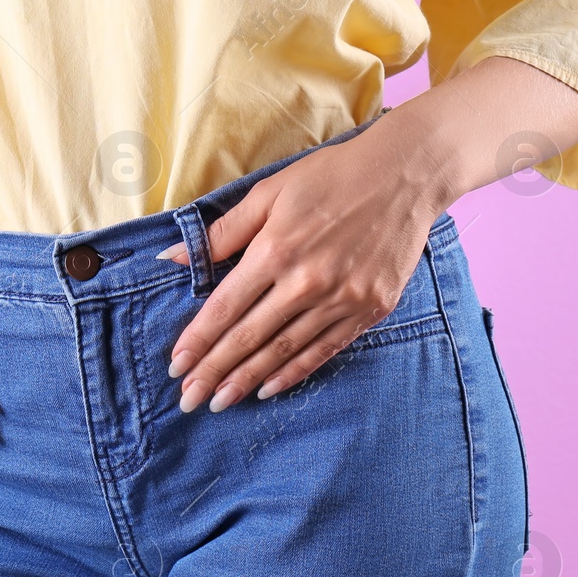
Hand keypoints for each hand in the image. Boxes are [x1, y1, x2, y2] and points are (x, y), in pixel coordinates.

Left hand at [163, 125, 446, 410]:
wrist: (406, 174)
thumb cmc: (330, 177)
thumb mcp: (269, 192)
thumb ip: (222, 232)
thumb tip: (172, 257)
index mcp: (275, 250)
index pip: (225, 307)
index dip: (198, 340)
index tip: (175, 366)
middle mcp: (306, 281)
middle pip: (249, 337)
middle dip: (213, 371)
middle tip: (188, 400)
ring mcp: (342, 299)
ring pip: (283, 350)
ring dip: (247, 379)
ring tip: (220, 402)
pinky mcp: (370, 309)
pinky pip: (323, 350)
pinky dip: (294, 373)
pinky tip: (268, 390)